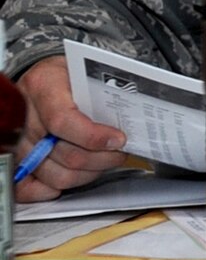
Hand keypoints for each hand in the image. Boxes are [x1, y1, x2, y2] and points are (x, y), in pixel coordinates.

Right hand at [13, 55, 129, 201]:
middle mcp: (26, 118)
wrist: (43, 80)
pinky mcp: (18, 160)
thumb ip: (102, 91)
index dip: (94, 136)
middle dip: (103, 158)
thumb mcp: (84, 70)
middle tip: (120, 152)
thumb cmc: (66, 75)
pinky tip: (77, 175)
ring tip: (105, 161)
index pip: (63, 121)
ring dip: (90, 172)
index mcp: (42, 87)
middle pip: (66, 154)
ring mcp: (20, 143)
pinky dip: (55, 189)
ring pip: (58, 175)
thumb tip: (133, 114)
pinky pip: (29, 188)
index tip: (119, 140)